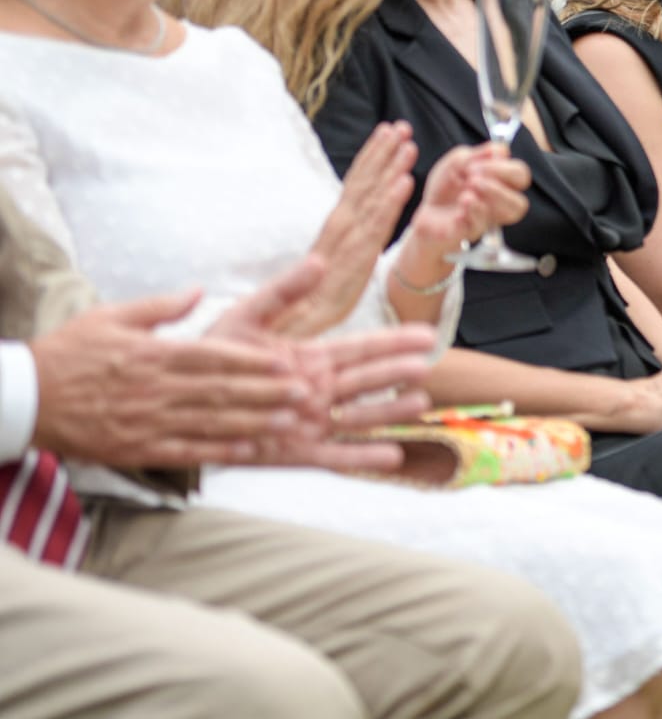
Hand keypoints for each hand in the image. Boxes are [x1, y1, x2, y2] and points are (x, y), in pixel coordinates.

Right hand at [27, 289, 313, 468]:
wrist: (25, 398)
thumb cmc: (68, 353)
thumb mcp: (110, 317)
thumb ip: (160, 307)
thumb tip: (199, 290)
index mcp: (152, 354)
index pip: (212, 356)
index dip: (251, 361)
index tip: (283, 362)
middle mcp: (154, 389)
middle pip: (220, 391)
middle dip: (266, 392)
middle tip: (304, 392)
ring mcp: (146, 421)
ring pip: (210, 422)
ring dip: (253, 422)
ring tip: (289, 421)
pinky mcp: (136, 448)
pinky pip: (184, 450)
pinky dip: (217, 451)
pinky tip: (247, 451)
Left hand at [209, 255, 438, 471]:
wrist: (178, 404)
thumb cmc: (211, 359)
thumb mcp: (245, 318)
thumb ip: (282, 292)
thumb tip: (319, 261)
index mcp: (310, 358)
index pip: (360, 348)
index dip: (393, 341)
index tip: (425, 335)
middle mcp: (317, 391)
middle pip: (366, 380)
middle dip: (395, 373)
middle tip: (426, 365)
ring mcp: (310, 423)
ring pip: (359, 416)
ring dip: (388, 411)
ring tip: (418, 403)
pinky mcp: (296, 453)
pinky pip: (335, 456)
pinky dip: (362, 456)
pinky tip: (392, 456)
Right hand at [274, 121, 417, 338]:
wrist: (291, 339)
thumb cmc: (308, 307)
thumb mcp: (329, 270)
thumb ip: (342, 245)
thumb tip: (350, 231)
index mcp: (333, 231)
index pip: (353, 187)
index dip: (370, 159)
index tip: (386, 133)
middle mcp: (338, 232)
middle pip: (361, 186)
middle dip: (381, 154)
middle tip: (399, 125)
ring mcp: (346, 246)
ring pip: (371, 200)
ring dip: (390, 169)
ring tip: (407, 143)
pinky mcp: (355, 264)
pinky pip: (375, 229)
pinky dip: (389, 204)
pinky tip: (405, 183)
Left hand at [403, 143, 531, 269]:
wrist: (426, 209)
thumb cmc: (446, 186)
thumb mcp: (457, 161)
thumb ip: (477, 153)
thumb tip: (500, 149)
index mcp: (501, 183)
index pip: (520, 175)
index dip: (504, 168)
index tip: (477, 164)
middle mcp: (500, 203)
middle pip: (520, 200)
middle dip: (500, 186)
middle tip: (473, 178)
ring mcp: (488, 219)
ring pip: (511, 213)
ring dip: (491, 197)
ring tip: (466, 194)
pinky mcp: (471, 231)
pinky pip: (480, 225)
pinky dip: (470, 212)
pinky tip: (458, 208)